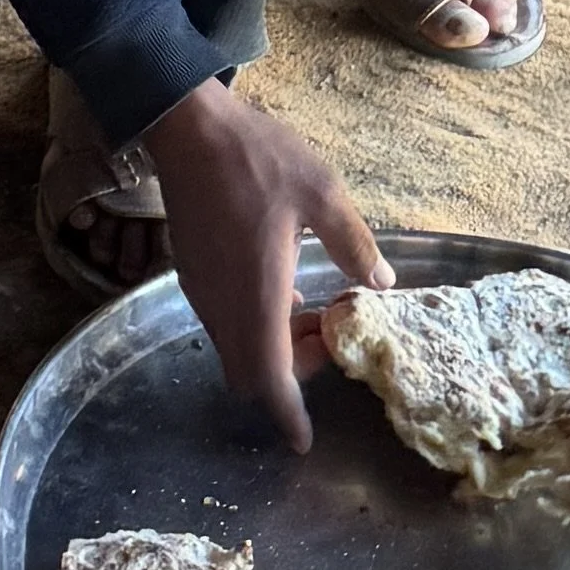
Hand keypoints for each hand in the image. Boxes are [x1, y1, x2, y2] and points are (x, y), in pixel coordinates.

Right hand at [143, 82, 392, 451]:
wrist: (189, 128)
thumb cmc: (258, 158)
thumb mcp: (322, 193)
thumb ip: (353, 244)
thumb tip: (380, 282)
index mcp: (257, 294)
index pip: (270, 377)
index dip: (288, 413)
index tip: (303, 440)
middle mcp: (223, 305)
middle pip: (251, 372)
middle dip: (290, 373)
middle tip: (329, 333)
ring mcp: (202, 291)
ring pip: (236, 347)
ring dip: (273, 344)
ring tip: (313, 304)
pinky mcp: (192, 273)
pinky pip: (224, 321)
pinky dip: (254, 322)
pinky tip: (280, 283)